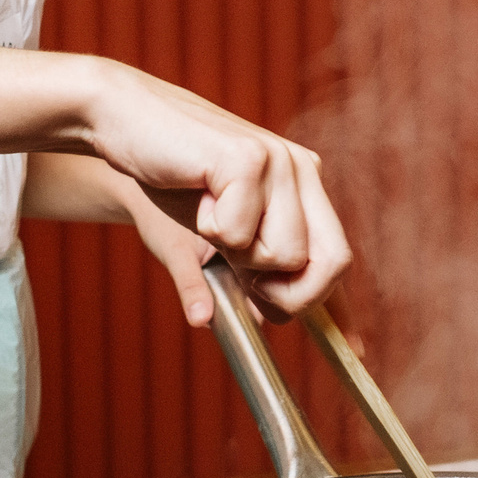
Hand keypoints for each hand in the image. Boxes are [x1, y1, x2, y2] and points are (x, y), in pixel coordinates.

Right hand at [83, 61, 351, 316]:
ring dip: (238, 255)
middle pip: (331, 264)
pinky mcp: (249, 157)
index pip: (335, 256)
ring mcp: (280, 161)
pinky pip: (241, 233)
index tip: (354, 352)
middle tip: (239, 274)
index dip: (342, 310)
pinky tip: (198, 198)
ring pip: (285, 255)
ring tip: (210, 218)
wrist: (123, 126)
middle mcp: (302, 171)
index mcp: (303, 189)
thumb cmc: (166, 188)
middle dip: (285, 294)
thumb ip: (241, 283)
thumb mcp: (210, 247)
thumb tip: (268, 323)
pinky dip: (211, 229)